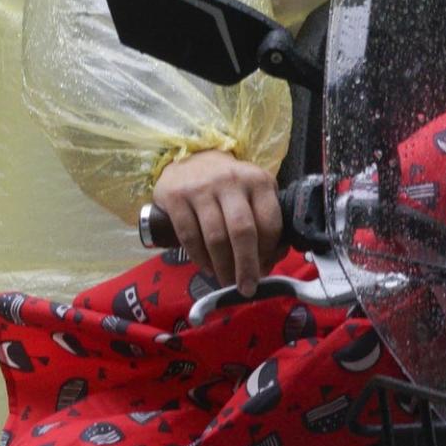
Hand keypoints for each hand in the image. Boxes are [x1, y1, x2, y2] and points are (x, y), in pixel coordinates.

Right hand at [152, 150, 282, 295]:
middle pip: (242, 232)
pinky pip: (189, 236)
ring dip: (222, 267)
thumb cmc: (230, 184)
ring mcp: (202, 188)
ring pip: (215, 237)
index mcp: (258, 181)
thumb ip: (265, 219)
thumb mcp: (255, 191)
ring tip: (226, 281)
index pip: (269, 222)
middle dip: (246, 266)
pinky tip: (207, 267)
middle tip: (246, 288)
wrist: (192, 157)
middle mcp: (231, 181)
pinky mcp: (176, 197)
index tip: (264, 269)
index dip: (268, 252)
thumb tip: (269, 261)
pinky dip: (199, 258)